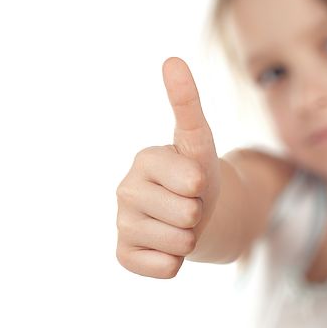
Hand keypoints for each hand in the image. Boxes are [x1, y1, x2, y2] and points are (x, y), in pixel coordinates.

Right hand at [116, 57, 220, 277]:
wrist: (195, 215)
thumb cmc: (197, 175)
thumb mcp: (200, 140)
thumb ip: (188, 103)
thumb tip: (172, 59)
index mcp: (144, 160)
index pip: (192, 181)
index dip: (204, 185)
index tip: (194, 180)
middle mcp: (125, 190)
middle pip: (188, 215)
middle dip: (199, 214)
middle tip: (189, 206)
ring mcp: (121, 224)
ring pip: (179, 244)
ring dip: (189, 239)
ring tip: (179, 224)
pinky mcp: (123, 255)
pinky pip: (164, 269)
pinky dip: (175, 263)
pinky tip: (166, 246)